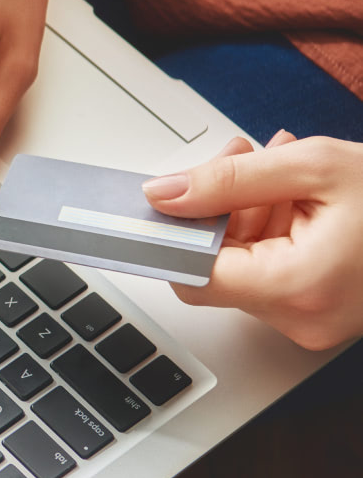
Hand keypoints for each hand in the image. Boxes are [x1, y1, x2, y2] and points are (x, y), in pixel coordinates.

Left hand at [144, 132, 362, 349]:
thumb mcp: (313, 166)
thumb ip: (230, 179)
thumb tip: (165, 194)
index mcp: (296, 287)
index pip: (193, 275)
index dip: (172, 232)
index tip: (158, 202)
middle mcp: (300, 318)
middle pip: (216, 267)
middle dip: (219, 206)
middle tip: (242, 156)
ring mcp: (310, 321)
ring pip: (243, 266)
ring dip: (247, 210)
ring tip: (280, 166)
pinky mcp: (319, 312)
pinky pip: (272, 271)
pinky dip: (272, 229)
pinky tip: (295, 194)